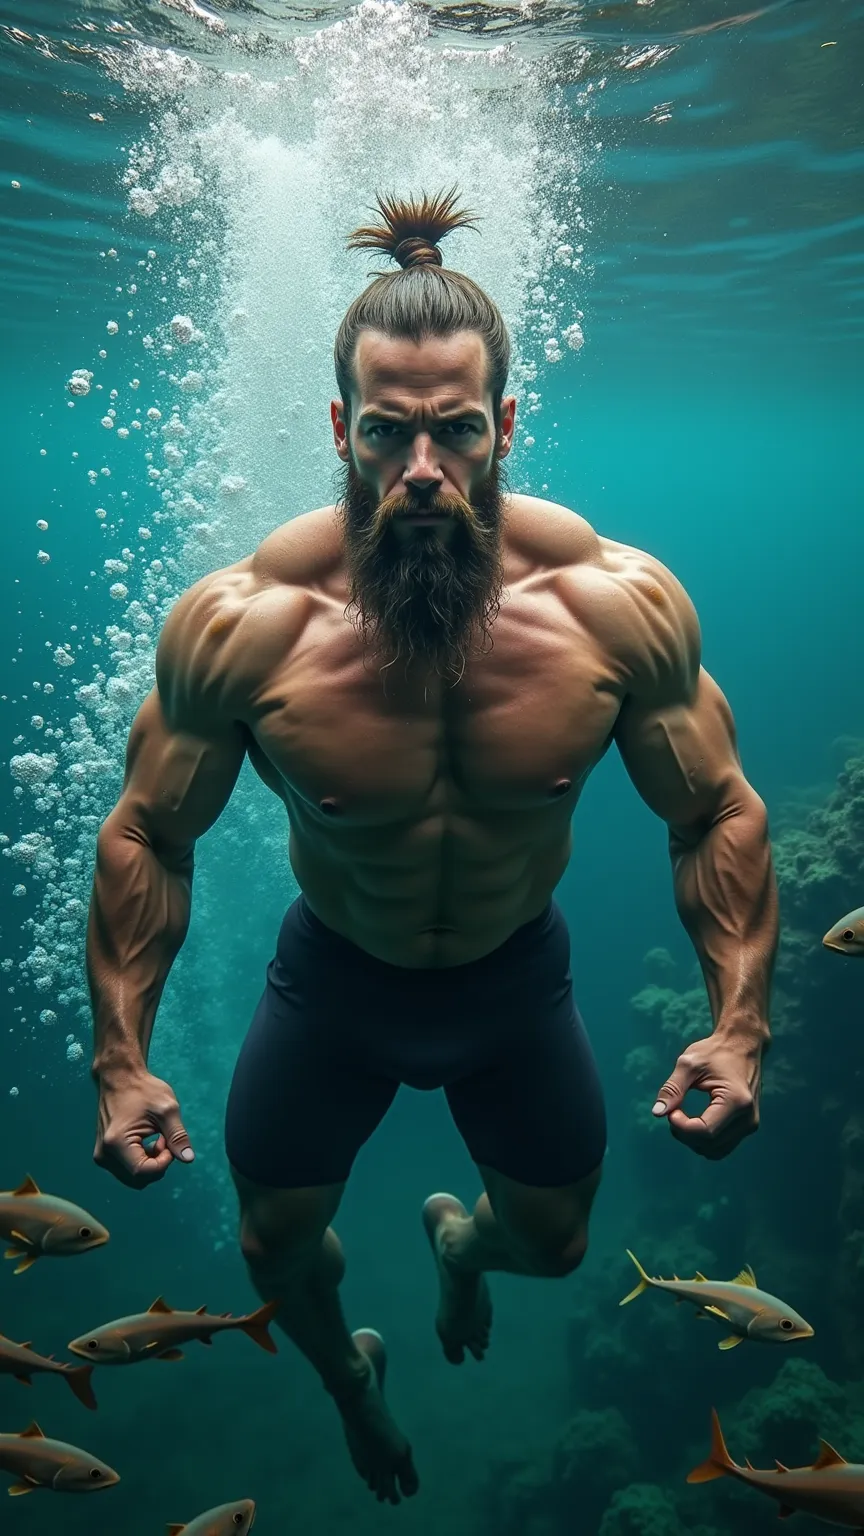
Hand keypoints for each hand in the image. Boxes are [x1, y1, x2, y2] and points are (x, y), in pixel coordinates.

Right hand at [94, 1069, 194, 1187]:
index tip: (168, 1141)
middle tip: (164, 1139)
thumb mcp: (167, 1109)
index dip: (163, 1162)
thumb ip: (178, 1135)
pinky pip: (127, 1169)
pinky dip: (142, 1161)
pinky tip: (147, 1141)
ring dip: (150, 1164)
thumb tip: (188, 1159)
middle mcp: (104, 1155)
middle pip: (138, 1179)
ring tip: (156, 1138)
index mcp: (116, 1143)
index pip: (144, 1172)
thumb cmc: (143, 1089)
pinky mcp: (104, 1154)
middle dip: (157, 1164)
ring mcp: (102, 1156)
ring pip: (134, 1177)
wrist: (119, 1078)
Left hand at [651, 1033, 762, 1158]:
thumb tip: (657, 1113)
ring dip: (693, 1140)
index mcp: (736, 1101)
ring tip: (682, 1116)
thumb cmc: (714, 1051)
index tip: (672, 1110)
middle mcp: (748, 1118)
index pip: (705, 1132)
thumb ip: (672, 1088)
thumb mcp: (689, 1064)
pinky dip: (703, 1140)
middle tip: (673, 1110)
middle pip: (709, 1144)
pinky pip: (722, 1146)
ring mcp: (750, 1125)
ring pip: (715, 1151)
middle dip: (684, 1134)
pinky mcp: (747, 1127)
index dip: (681, 1127)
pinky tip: (694, 1122)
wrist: (742, 1045)